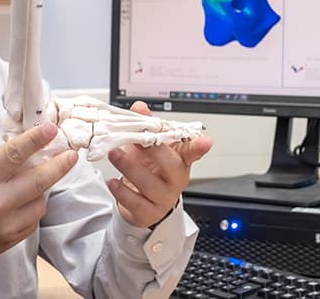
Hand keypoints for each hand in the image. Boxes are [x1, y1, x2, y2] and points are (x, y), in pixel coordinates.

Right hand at [0, 122, 77, 273]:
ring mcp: (5, 224)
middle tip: (72, 154)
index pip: (14, 154)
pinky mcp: (11, 240)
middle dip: (60, 164)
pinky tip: (21, 204)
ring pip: (40, 201)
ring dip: (41, 189)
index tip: (52, 129)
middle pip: (39, 180)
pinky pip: (33, 220)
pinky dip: (32, 208)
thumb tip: (25, 152)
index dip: (36, 139)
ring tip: (30, 184)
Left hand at [106, 101, 212, 228]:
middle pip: (171, 165)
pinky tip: (113, 182)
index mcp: (179, 161)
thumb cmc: (148, 171)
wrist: (140, 204)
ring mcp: (163, 198)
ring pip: (150, 184)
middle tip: (135, 138)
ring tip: (114, 154)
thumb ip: (144, 126)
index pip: (192, 152)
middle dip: (153, 151)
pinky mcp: (148, 213)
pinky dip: (122, 192)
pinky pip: (135, 203)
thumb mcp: (146, 148)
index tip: (206, 141)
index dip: (199, 146)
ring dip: (130, 167)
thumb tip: (139, 107)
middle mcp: (175, 180)